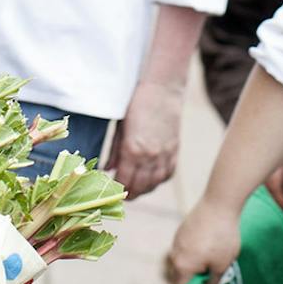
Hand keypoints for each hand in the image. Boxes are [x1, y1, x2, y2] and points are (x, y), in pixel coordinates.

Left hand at [108, 80, 181, 200]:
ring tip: (135, 189)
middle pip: (140, 187)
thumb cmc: (136, 103)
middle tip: (121, 194)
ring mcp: (165, 155)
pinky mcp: (174, 151)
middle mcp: (150, 156)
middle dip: (129, 193)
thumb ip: (114, 151)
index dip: (117, 188)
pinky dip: (158, 180)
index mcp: (133, 150)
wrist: (163, 89)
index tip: (110, 189)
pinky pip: (167, 174)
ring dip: (144, 190)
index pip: (124, 181)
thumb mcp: (120, 127)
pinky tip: (151, 179)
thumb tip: (108, 169)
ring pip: (154, 184)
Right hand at [164, 199, 241, 283]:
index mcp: (182, 267)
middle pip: (181, 277)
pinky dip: (194, 255)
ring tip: (213, 265)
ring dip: (195, 268)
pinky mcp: (182, 230)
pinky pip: (186, 250)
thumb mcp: (222, 266)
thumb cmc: (223, 238)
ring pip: (184, 262)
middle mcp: (175, 255)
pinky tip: (210, 250)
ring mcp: (177, 241)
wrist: (220, 203)